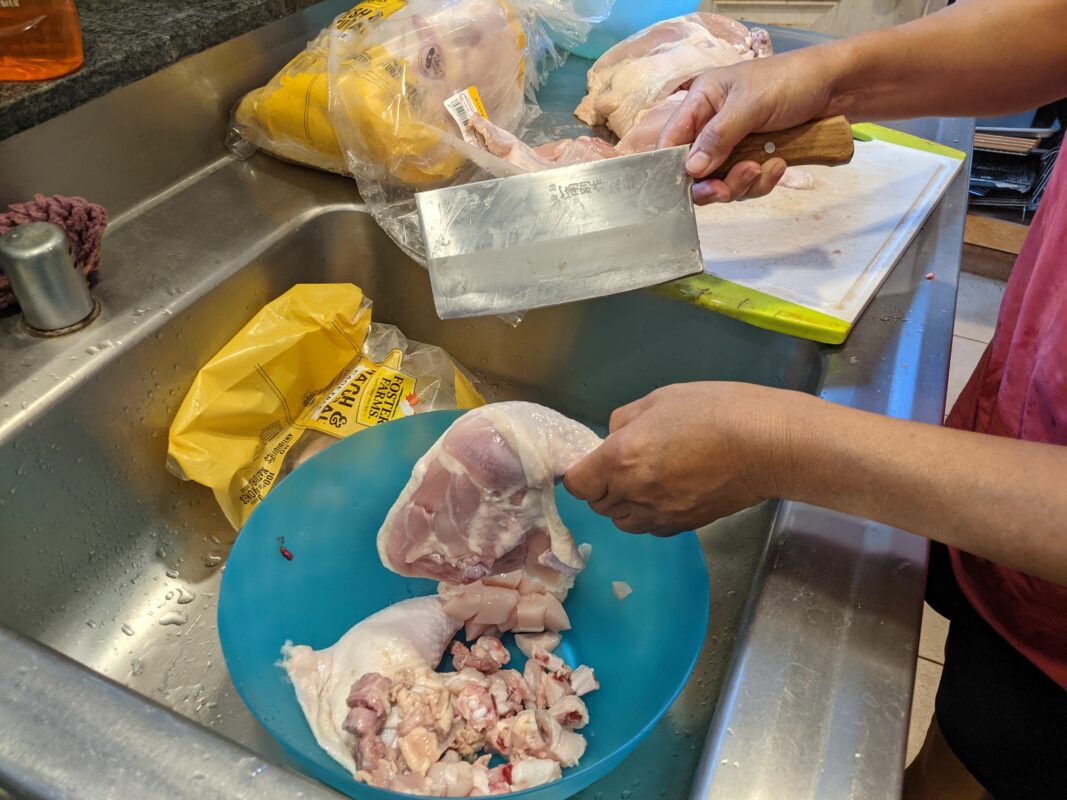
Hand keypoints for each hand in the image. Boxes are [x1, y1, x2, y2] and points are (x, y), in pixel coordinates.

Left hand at [564, 382, 813, 534]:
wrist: (766, 445)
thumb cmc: (714, 411)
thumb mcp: (660, 399)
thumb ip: (625, 420)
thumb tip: (612, 437)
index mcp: (622, 458)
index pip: (578, 484)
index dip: (581, 473)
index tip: (593, 461)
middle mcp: (635, 493)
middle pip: (598, 505)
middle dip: (602, 487)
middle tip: (622, 465)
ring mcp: (660, 514)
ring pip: (623, 522)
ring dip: (624, 505)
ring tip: (644, 481)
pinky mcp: (684, 526)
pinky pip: (652, 528)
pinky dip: (650, 515)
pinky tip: (667, 493)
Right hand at [657, 46, 841, 203]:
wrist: (836, 88)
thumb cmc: (791, 81)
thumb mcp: (751, 104)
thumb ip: (719, 136)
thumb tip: (691, 168)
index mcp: (702, 102)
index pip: (671, 140)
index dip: (672, 166)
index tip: (686, 185)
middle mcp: (712, 125)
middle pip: (694, 171)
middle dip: (712, 184)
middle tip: (725, 190)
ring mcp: (733, 145)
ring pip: (721, 182)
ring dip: (741, 184)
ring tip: (764, 167)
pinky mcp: (754, 159)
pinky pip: (746, 185)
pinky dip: (762, 182)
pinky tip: (780, 165)